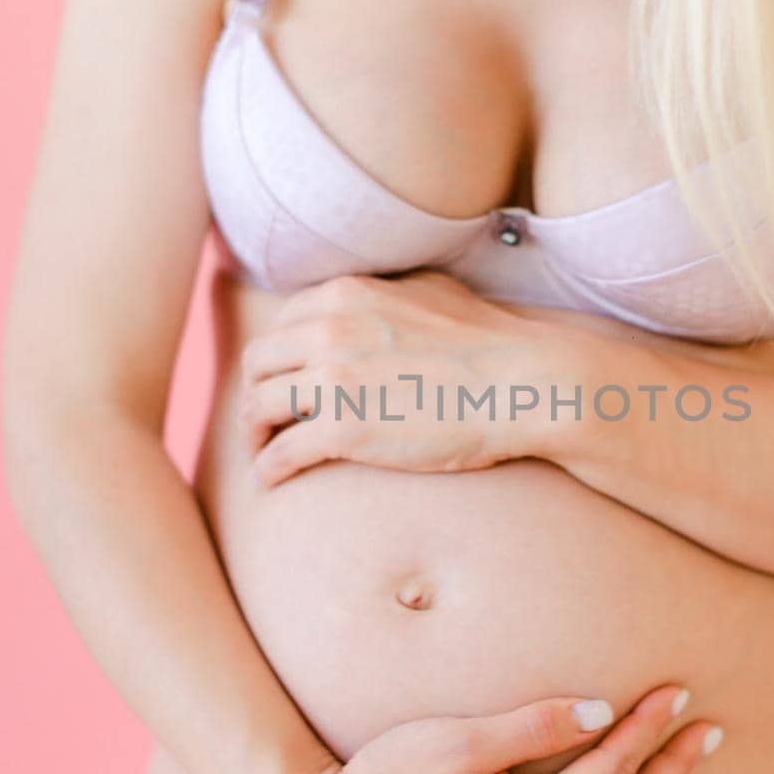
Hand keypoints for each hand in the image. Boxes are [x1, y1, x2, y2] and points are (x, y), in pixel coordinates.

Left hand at [237, 270, 556, 485]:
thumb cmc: (488, 342)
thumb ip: (388, 292)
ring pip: (258, 406)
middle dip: (256, 392)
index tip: (282, 382)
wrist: (519, 383)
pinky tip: (271, 482)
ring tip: (263, 454)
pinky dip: (268, 470)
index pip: (280, 325)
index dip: (275, 358)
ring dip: (254, 434)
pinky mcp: (342, 429)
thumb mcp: (430, 290)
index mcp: (345, 295)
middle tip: (264, 421)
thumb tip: (376, 299)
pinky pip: (281, 453)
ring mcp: (332, 379)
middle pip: (259, 363)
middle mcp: (328, 329)